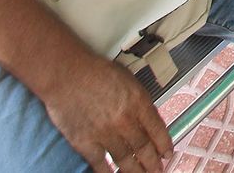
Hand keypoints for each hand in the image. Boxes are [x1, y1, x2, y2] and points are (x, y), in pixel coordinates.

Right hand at [41, 54, 170, 172]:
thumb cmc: (94, 71)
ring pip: (125, 160)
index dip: (165, 145)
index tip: (168, 154)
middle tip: (158, 171)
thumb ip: (139, 101)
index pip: (157, 129)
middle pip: (144, 148)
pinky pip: (100, 164)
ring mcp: (105, 133)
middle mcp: (124, 120)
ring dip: (136, 171)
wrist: (65, 73)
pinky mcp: (85, 142)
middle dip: (153, 163)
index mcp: (138, 101)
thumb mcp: (127, 79)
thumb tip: (148, 120)